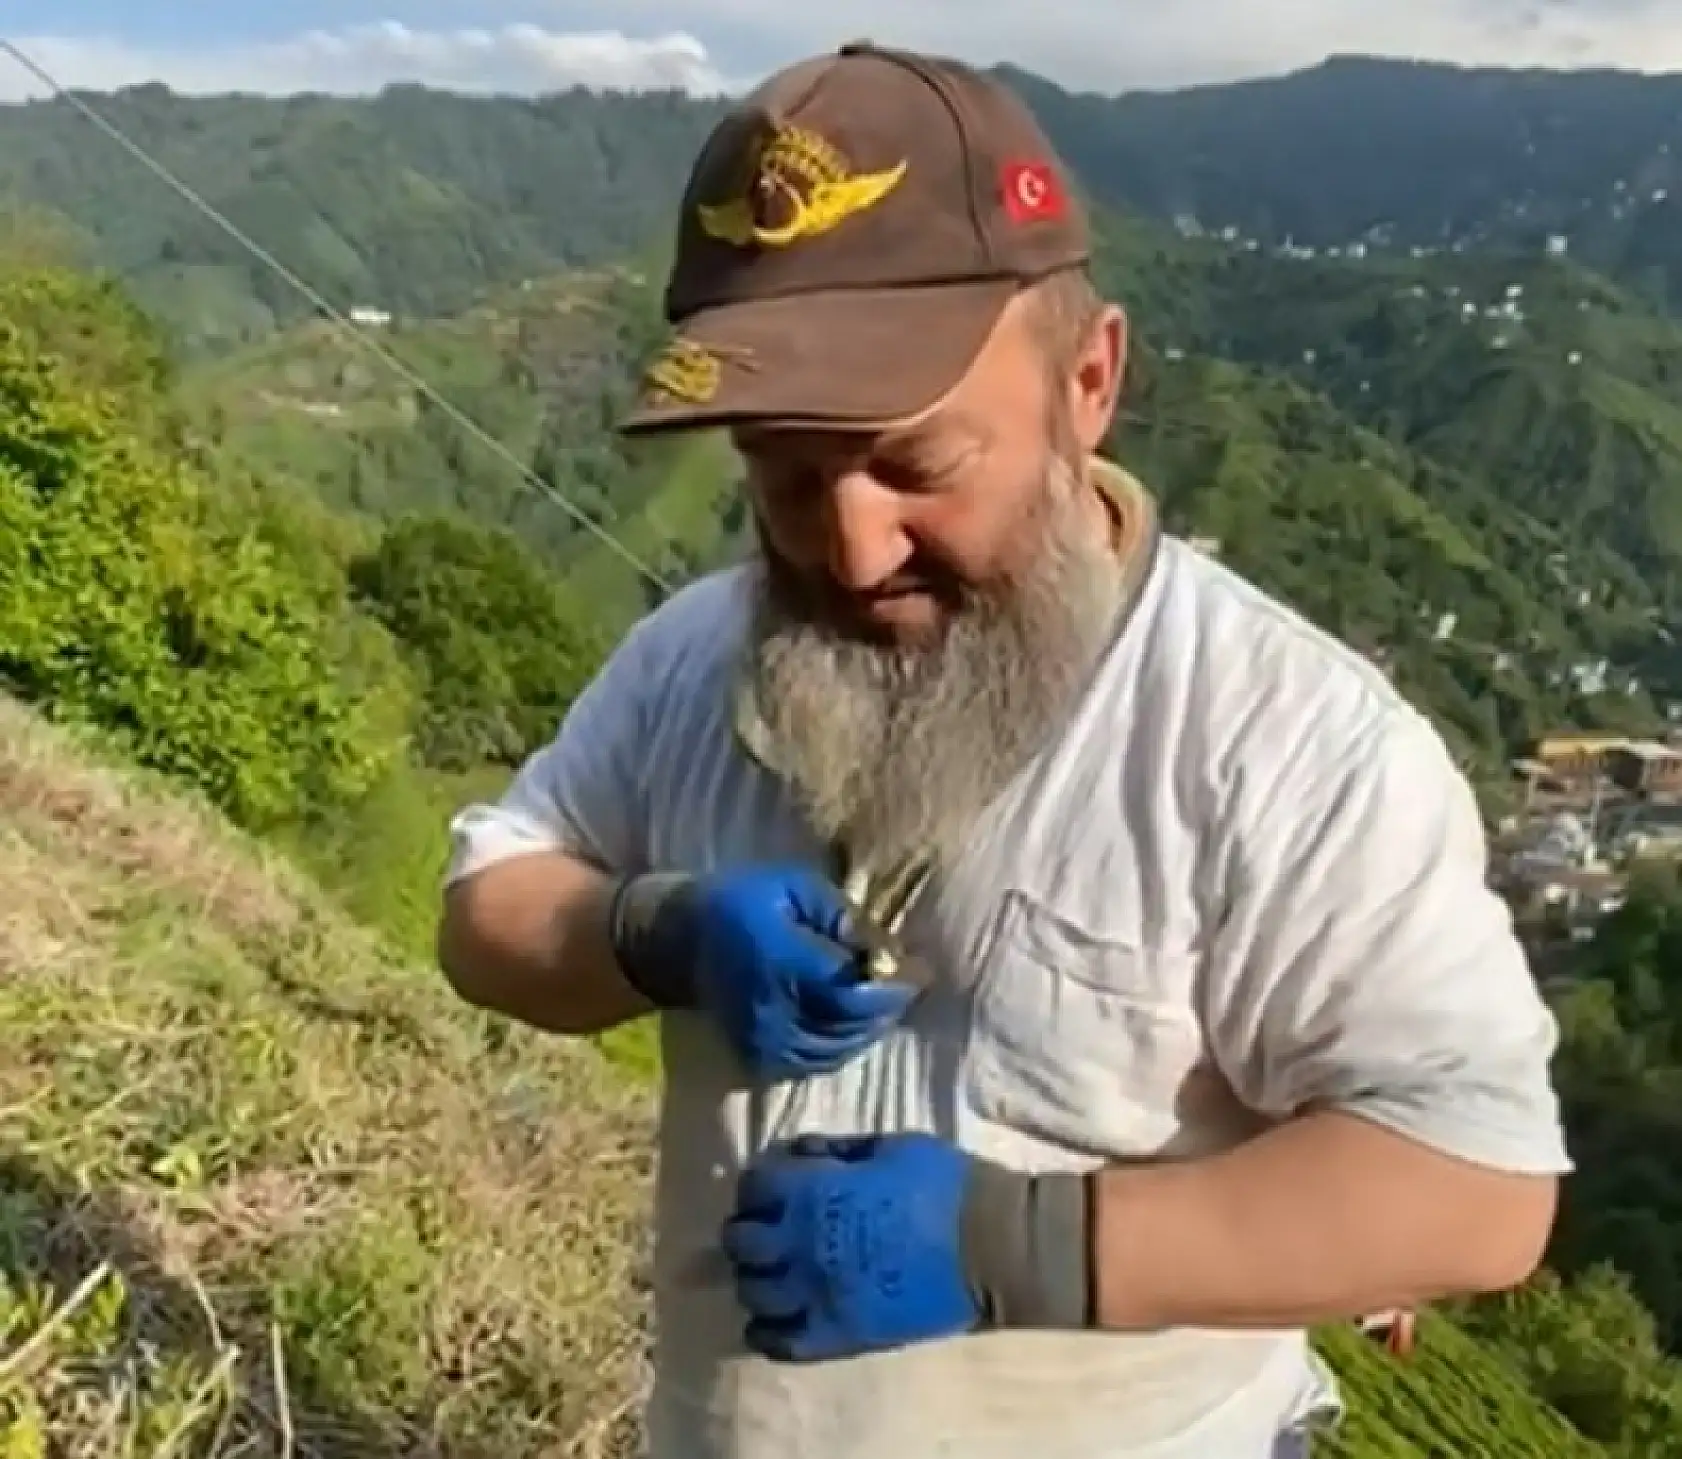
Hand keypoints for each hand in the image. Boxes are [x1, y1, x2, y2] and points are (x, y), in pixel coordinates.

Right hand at [610, 864, 916, 1077]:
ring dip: (871, 1025)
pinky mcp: (759, 1060)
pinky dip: (845, 1042)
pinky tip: (854, 1019)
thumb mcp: (795, 887)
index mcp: (781, 960)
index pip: (853, 986)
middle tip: (911, 982)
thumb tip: (891, 953)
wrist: (679, 943)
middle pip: (852, 1021)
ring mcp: (764, 1042)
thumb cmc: (744, 901)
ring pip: (840, 1046)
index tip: (923, 970)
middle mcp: (772, 1009)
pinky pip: (819, 1061)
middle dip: (889, 1003)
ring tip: (886, 998)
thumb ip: (844, 918)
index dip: (895, 983)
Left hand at [721, 1132, 979, 1360]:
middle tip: (769, 1228)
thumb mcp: (888, 1146)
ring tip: (776, 1273)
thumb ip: (835, 1149)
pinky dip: (767, 1332)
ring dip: (757, 1279)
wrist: (991, 1246)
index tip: (773, 1185)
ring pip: (753, 1294)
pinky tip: (777, 1318)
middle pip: (740, 1242)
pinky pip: (780, 1343)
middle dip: (748, 1231)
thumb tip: (795, 1153)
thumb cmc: (943, 1184)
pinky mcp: (839, 1336)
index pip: (753, 1186)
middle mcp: (801, 1246)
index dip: (760, 1183)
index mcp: (812, 1193)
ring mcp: (817, 1296)